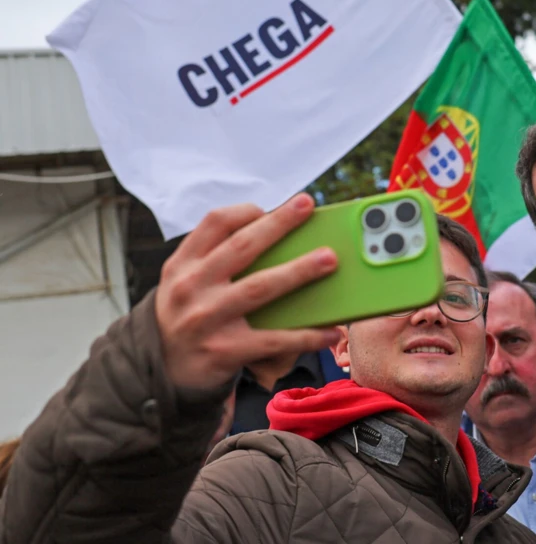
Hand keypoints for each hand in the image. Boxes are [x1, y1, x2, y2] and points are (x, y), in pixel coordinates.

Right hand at [155, 194, 340, 390]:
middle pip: (242, 248)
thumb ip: (216, 260)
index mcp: (182, 264)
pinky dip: (307, 335)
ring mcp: (207, 319)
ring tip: (329, 259)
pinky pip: (274, 340)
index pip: (213, 224)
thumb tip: (280, 238)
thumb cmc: (188, 316)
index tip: (272, 207)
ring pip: (260, 288)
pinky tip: (332, 331)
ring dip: (298, 271)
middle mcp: (191, 287)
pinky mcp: (225, 351)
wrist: (161, 372)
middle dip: (279, 224)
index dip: (244, 211)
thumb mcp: (186, 283)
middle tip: (307, 206)